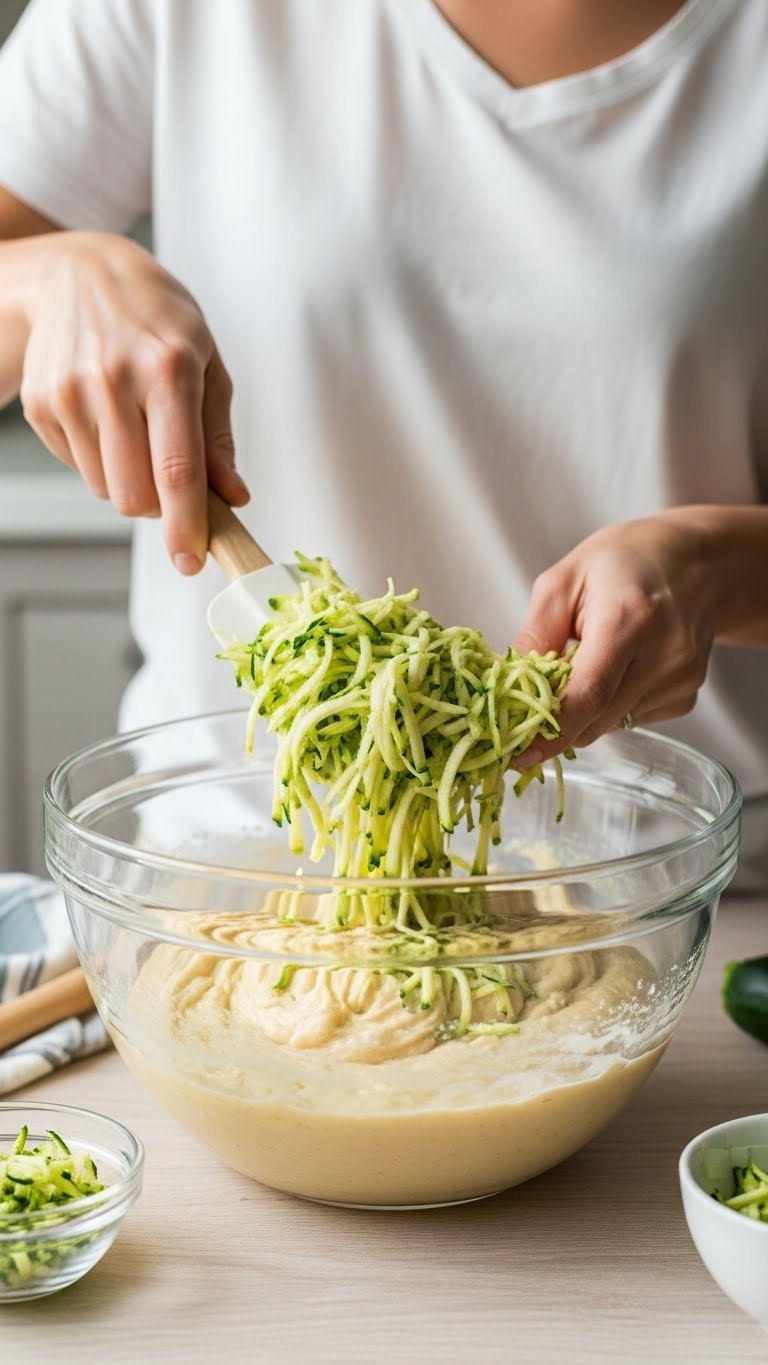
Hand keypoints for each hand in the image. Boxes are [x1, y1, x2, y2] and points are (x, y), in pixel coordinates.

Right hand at [18, 231, 248, 572]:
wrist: (82, 273)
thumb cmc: (158, 318)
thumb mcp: (208, 364)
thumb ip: (219, 437)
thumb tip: (232, 497)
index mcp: (167, 368)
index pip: (176, 469)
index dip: (187, 525)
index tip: (192, 561)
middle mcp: (114, 380)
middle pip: (135, 496)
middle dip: (160, 507)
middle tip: (173, 479)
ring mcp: (71, 392)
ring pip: (107, 490)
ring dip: (131, 482)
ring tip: (138, 431)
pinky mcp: (42, 403)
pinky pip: (79, 469)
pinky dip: (101, 461)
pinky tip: (108, 419)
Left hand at [511, 512, 723, 764]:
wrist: (697, 564)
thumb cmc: (625, 562)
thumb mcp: (563, 580)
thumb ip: (534, 636)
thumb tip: (506, 688)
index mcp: (629, 620)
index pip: (588, 695)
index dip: (549, 732)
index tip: (515, 754)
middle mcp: (664, 656)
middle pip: (595, 719)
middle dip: (555, 719)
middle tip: (529, 699)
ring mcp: (680, 681)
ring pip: (608, 725)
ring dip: (583, 709)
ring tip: (586, 661)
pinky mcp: (686, 698)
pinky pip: (629, 720)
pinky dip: (608, 705)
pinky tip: (618, 667)